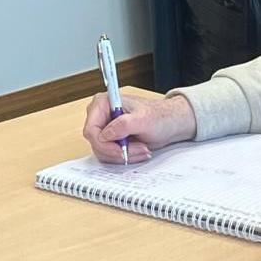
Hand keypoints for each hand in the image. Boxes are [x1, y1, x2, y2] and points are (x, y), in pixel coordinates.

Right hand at [81, 92, 197, 163]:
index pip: (91, 130)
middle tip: (139, 149)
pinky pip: (110, 155)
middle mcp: (100, 116)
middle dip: (118, 151)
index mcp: (102, 104)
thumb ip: (123, 125)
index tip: (121, 151)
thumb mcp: (143, 119)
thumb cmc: (159, 116)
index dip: (104, 144)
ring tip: (142, 148)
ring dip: (124, 155)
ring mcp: (104, 129)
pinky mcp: (110, 140)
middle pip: (96, 143)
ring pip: (103, 152)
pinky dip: (125, 157)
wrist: (169, 123)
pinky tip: (139, 150)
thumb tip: (106, 134)